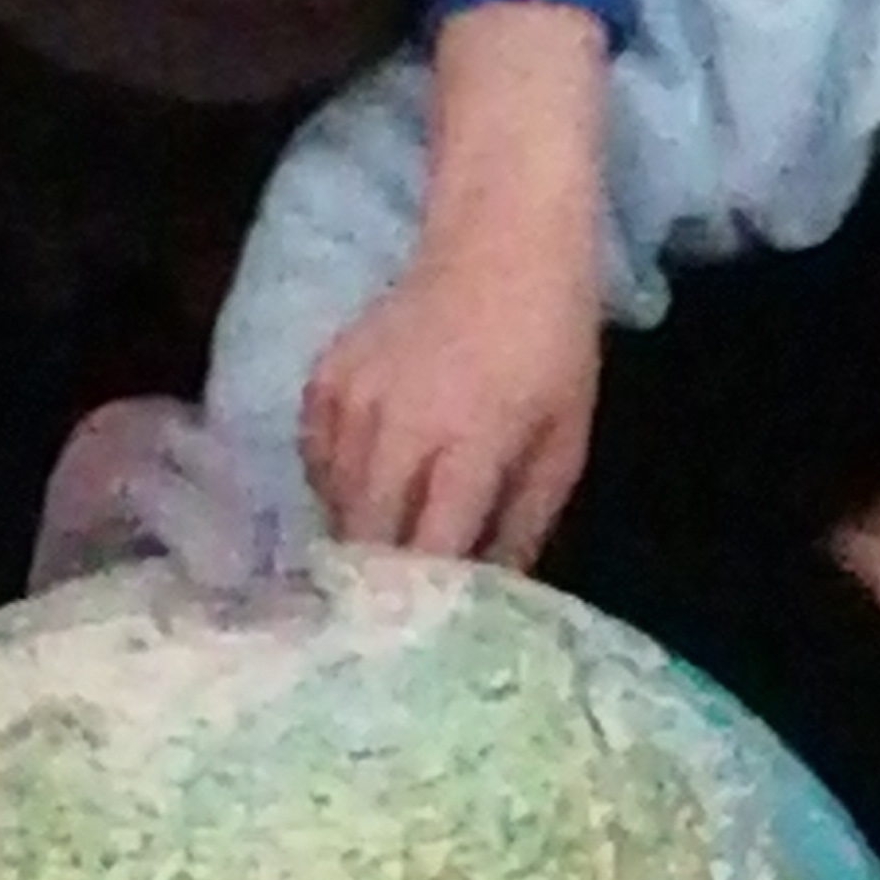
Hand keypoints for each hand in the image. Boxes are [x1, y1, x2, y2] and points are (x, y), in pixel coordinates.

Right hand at [301, 2, 606, 566]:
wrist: (502, 237)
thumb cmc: (551, 347)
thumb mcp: (564, 443)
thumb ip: (526, 525)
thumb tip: (493, 597)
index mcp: (468, 445)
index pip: (430, 550)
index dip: (427, 604)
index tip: (430, 641)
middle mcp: (399, 428)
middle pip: (366, 540)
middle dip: (381, 583)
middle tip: (395, 616)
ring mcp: (352, 401)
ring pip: (335, 506)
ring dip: (360, 535)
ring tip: (384, 550)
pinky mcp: (324, 380)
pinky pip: (315, 462)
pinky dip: (337, 484)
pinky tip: (370, 482)